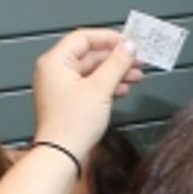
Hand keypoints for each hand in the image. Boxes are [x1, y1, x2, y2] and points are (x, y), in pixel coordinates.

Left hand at [32, 27, 141, 162]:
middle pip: (90, 55)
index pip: (84, 38)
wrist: (62, 155)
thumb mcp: (100, 88)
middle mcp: (55, 72)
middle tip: (137, 59)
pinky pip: (90, 86)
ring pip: (92, 71)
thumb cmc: (71, 124)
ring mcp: (61, 88)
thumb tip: (129, 46)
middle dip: (116, 58)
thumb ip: (117, 63)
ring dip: (115, 72)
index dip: (109, 38)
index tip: (129, 42)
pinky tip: (122, 89)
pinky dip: (107, 85)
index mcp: (55, 61)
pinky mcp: (69, 102)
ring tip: (135, 75)